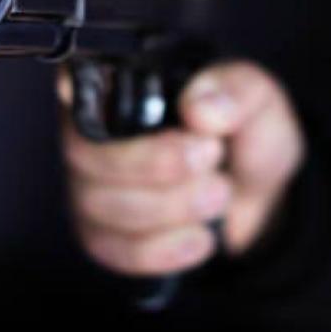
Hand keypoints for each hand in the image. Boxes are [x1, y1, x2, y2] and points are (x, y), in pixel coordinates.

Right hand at [59, 61, 304, 276]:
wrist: (256, 199)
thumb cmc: (240, 137)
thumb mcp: (257, 102)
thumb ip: (235, 91)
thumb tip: (199, 107)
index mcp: (121, 86)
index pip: (73, 82)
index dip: (76, 91)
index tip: (91, 95)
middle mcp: (91, 135)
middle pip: (85, 154)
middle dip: (155, 163)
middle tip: (212, 156)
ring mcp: (90, 189)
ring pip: (101, 206)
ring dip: (172, 206)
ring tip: (219, 192)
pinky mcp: (103, 237)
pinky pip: (117, 249)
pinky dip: (166, 248)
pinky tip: (200, 236)